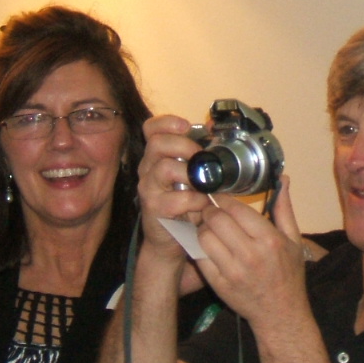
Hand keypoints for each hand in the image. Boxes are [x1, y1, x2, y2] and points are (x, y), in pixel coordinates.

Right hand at [137, 114, 208, 291]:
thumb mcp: (192, 176)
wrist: (170, 240)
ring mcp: (149, 189)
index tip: (185, 125)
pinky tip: (202, 203)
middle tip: (201, 157)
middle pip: (158, 143)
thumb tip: (214, 129)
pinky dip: (194, 200)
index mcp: (157, 157)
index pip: (151, 128)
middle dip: (184, 145)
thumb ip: (198, 154)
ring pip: (165, 168)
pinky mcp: (155, 209)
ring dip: (191, 174)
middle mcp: (148, 169)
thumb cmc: (184, 206)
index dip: (167, 122)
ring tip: (204, 184)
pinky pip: (176, 199)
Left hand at [194, 174, 310, 329]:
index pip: (235, 208)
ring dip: (202, 228)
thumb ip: (284, 209)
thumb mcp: (293, 241)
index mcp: (270, 240)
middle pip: (215, 219)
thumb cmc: (289, 275)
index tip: (220, 199)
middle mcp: (251, 255)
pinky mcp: (219, 284)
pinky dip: (199, 247)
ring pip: (203, 236)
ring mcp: (233, 271)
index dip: (222, 199)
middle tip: (211, 212)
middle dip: (210, 211)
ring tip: (209, 228)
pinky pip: (199, 257)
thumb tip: (283, 179)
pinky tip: (206, 245)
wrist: (281, 314)